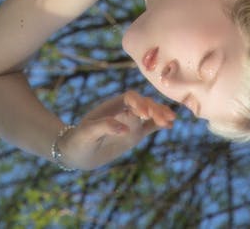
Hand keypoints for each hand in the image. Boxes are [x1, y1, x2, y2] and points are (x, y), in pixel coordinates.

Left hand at [59, 91, 175, 168]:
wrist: (78, 152)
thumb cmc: (79, 139)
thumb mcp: (88, 132)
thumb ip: (105, 127)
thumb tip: (125, 129)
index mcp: (113, 105)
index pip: (130, 98)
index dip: (139, 103)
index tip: (144, 113)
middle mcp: (125, 110)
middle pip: (143, 104)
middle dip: (154, 109)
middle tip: (165, 118)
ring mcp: (131, 122)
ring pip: (149, 114)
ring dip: (160, 115)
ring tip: (172, 120)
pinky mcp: (134, 134)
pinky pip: (149, 127)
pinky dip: (159, 125)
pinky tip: (169, 125)